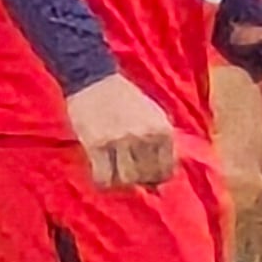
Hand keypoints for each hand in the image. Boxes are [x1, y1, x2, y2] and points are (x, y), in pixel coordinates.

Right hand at [65, 71, 179, 188]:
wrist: (95, 80)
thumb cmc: (125, 98)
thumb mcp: (154, 114)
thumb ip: (162, 141)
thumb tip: (165, 172)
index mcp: (162, 129)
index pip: (167, 170)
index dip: (156, 178)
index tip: (147, 177)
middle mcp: (144, 136)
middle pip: (147, 177)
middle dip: (138, 180)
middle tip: (129, 173)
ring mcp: (120, 140)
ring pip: (126, 179)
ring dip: (120, 180)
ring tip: (115, 171)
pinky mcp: (97, 144)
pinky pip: (104, 177)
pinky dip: (103, 180)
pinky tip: (101, 172)